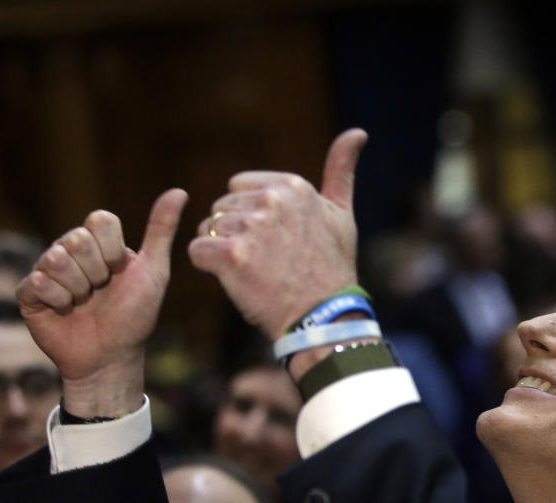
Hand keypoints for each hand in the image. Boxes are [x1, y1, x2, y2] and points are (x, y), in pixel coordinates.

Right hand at [17, 189, 187, 415]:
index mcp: (98, 241)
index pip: (99, 220)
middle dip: (96, 273)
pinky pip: (38, 282)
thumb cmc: (134, 315)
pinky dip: (58, 301)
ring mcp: (47, 270)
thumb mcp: (154, 271)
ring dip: (78, 289)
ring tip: (83, 303)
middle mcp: (70, 250)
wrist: (112, 356)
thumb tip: (179, 191)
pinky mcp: (29, 292)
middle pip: (76, 239)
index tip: (120, 272)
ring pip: (55, 259)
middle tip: (100, 291)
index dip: (113, 251)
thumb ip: (161, 230)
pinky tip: (65, 311)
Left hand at [188, 129, 367, 339]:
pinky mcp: (232, 256)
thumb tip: (358, 132)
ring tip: (253, 272)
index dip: (249, 216)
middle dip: (233, 233)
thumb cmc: (332, 269)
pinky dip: (208, 268)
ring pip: (207, 230)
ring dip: (221, 252)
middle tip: (265, 262)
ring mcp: (251, 228)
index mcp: (291, 186)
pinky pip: (197, 252)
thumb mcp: (342, 214)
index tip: (274, 241)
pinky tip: (236, 280)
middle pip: (220, 208)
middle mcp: (271, 201)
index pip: (238, 188)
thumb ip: (341, 171)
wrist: (323, 318)